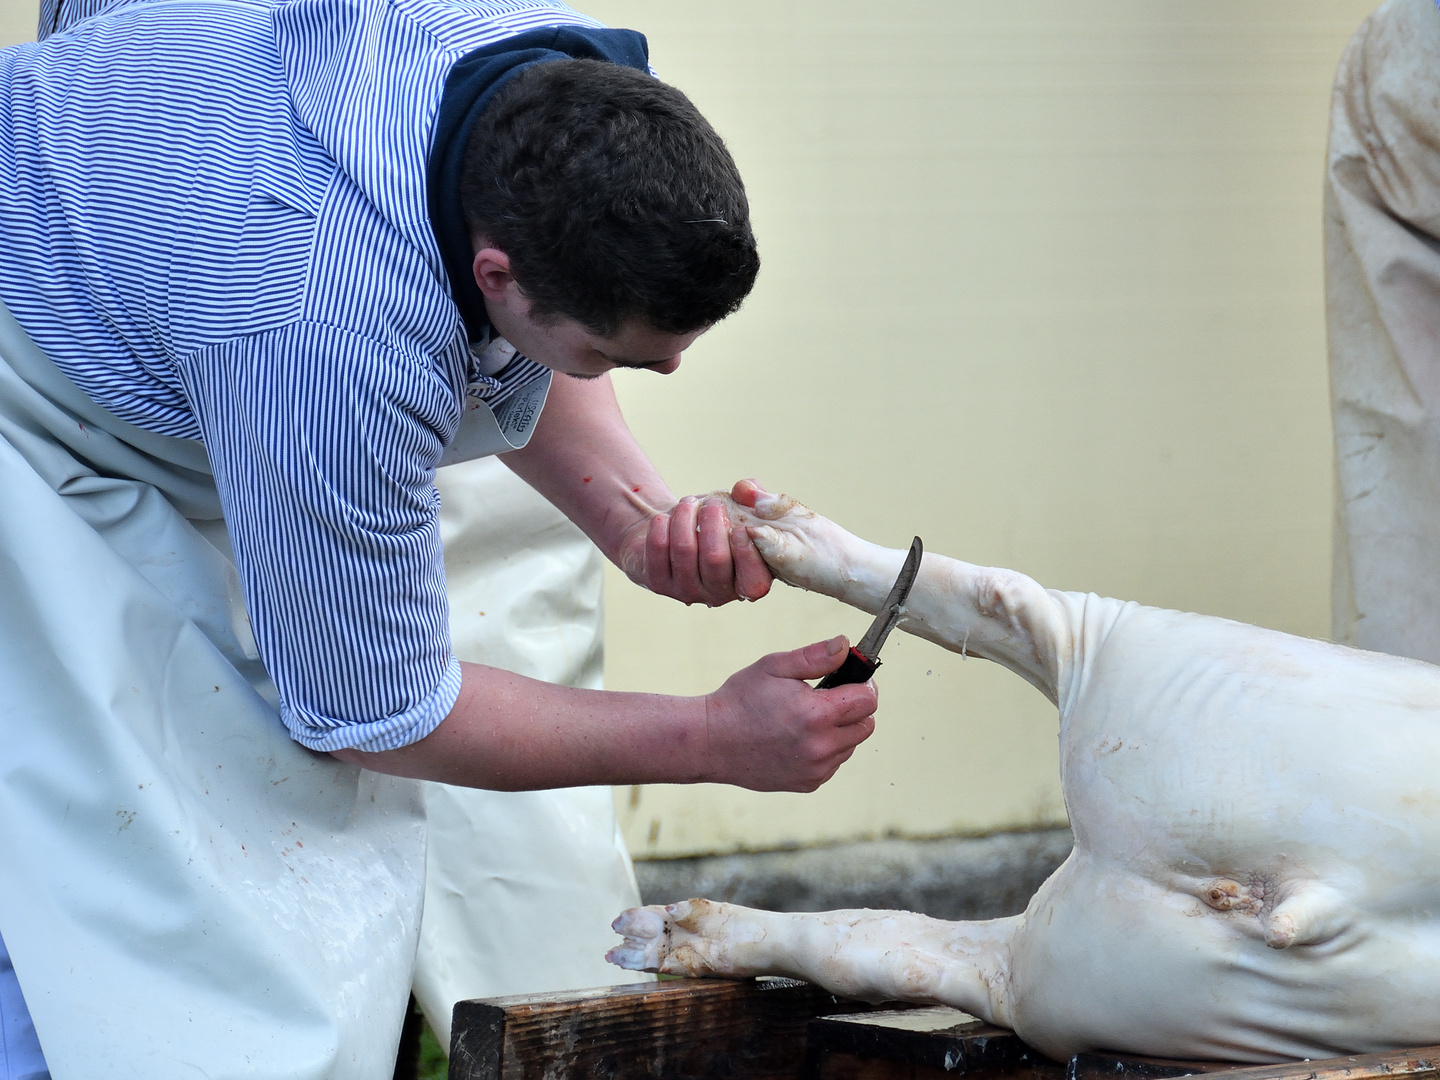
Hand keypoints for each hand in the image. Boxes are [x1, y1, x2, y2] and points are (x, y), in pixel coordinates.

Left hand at [619, 491, 772, 604]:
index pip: (754, 583)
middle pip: (715, 559)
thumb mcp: (739, 509)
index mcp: (745, 583)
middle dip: (713, 521)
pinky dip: (662, 524)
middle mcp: (717, 594)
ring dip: (685, 516)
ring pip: (685, 549)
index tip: (742, 528)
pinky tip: (665, 517)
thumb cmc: (714, 523)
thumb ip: (753, 497)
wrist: (672, 532)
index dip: (748, 554)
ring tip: (688, 504)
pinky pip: (659, 547)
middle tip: (712, 503)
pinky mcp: (658, 582)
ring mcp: (685, 591)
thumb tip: (747, 491)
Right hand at [700, 636, 877, 791]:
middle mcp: (821, 746)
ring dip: (840, 730)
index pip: (868, 699)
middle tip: (828, 697)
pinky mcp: (809, 783)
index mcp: (816, 714)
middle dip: (854, 707)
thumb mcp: (774, 667)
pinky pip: (834, 763)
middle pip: (866, 724)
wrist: (711, 742)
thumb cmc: (740, 700)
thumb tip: (845, 646)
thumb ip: (815, 656)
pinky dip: (826, 749)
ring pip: (851, 745)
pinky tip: (798, 738)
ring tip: (807, 718)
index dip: (863, 684)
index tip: (849, 678)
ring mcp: (816, 769)